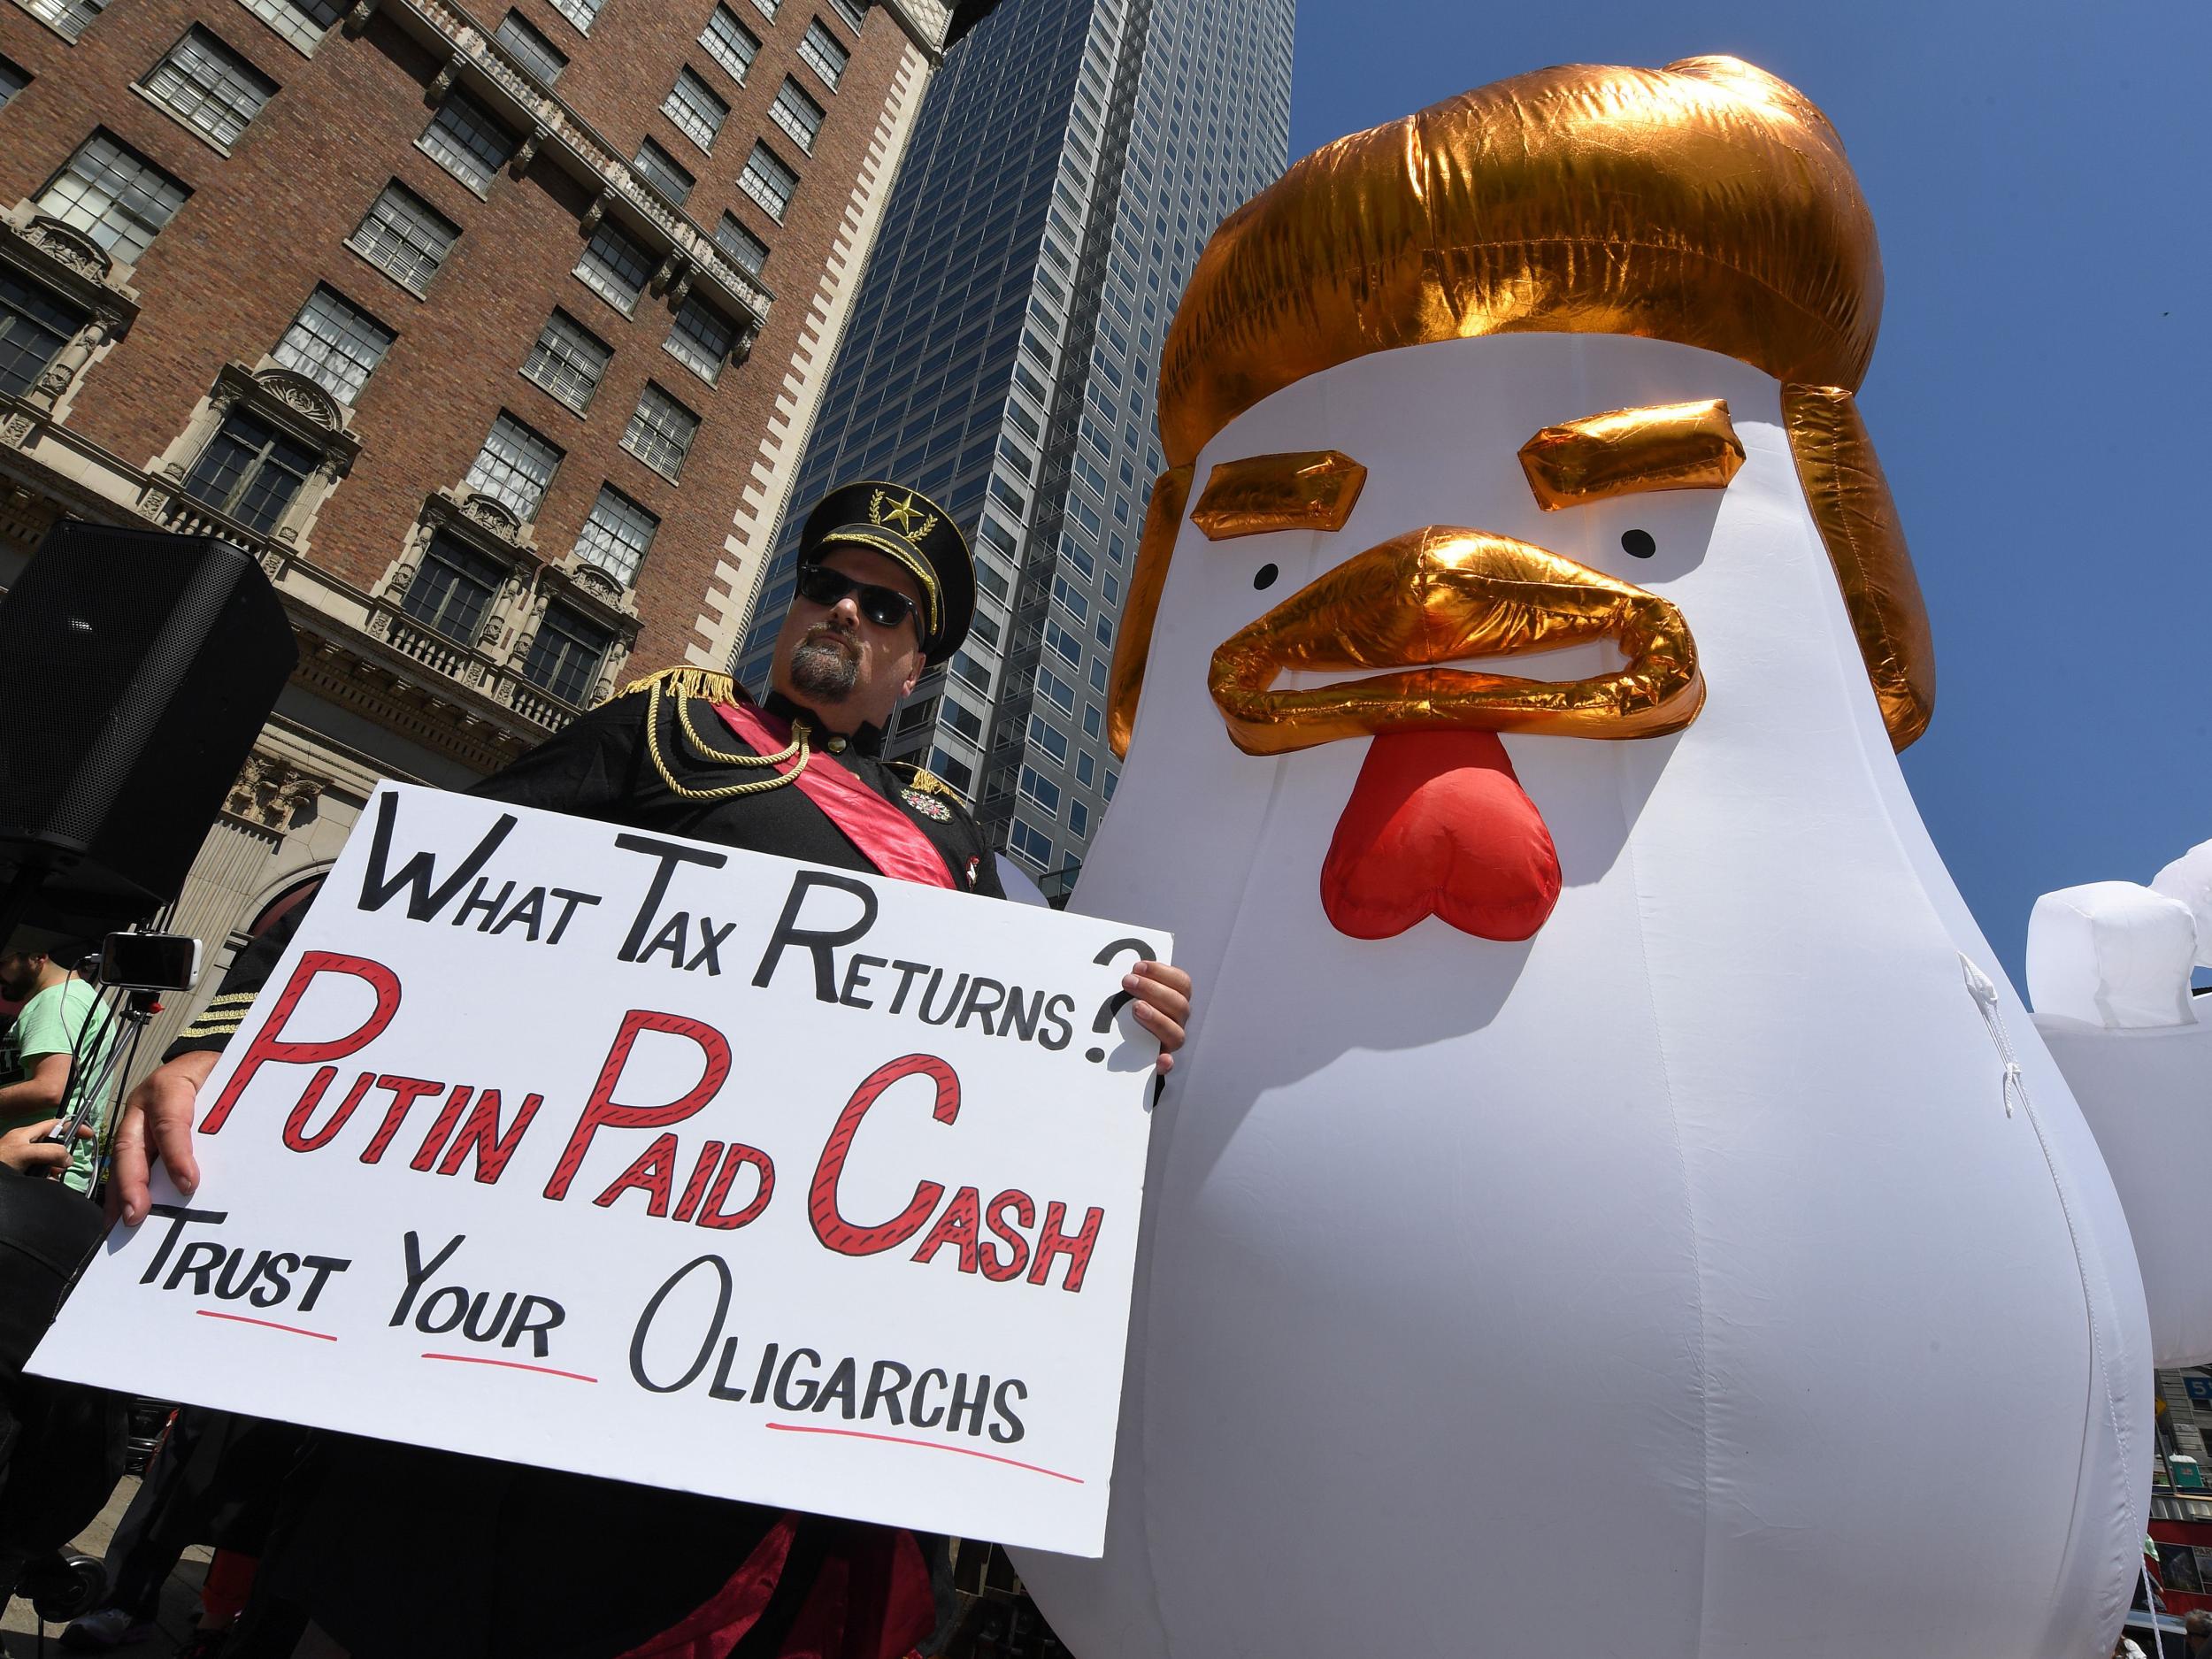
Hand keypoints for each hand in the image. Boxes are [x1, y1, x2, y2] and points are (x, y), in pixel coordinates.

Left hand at [0, 1119, 87, 1177]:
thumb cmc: (0, 1163)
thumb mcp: (26, 1153)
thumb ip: (50, 1152)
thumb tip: (69, 1159)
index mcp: (25, 1134)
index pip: (55, 1125)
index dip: (73, 1127)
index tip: (89, 1135)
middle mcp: (24, 1145)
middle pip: (52, 1145)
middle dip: (61, 1155)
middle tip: (64, 1166)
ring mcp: (22, 1161)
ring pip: (46, 1162)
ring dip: (53, 1170)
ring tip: (51, 1177)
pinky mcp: (20, 1174)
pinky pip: (38, 1174)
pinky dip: (44, 1179)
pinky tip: (43, 1184)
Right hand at [110, 1048, 215, 1224]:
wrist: (203, 1057)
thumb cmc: (221, 1072)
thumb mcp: (228, 1080)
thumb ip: (228, 1109)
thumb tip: (245, 1151)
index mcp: (170, 1086)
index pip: (171, 1123)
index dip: (177, 1155)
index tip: (189, 1185)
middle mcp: (144, 1104)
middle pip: (131, 1145)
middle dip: (132, 1183)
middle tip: (136, 1216)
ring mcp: (135, 1120)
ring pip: (122, 1158)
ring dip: (120, 1194)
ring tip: (122, 1227)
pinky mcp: (136, 1134)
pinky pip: (126, 1162)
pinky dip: (122, 1190)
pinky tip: (122, 1215)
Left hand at [1124, 960, 1193, 1075]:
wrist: (1120, 1047)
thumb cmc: (1126, 1010)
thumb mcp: (1132, 993)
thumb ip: (1135, 981)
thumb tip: (1126, 970)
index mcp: (1177, 1000)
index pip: (1182, 983)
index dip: (1162, 973)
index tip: (1137, 966)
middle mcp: (1178, 1021)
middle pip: (1179, 1005)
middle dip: (1153, 990)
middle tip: (1127, 982)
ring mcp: (1171, 1042)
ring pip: (1176, 1033)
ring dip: (1157, 1018)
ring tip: (1136, 1008)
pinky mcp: (1161, 1062)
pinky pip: (1169, 1065)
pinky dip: (1167, 1063)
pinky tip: (1160, 1060)